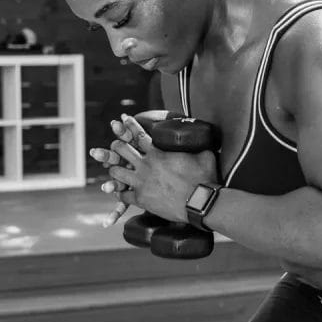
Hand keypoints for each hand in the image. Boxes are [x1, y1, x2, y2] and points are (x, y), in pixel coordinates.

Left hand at [91, 117, 219, 225]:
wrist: (200, 203)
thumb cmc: (205, 178)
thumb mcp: (204, 155)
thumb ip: (199, 145)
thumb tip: (206, 137)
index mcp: (158, 153)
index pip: (138, 135)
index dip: (129, 126)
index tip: (122, 118)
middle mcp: (146, 165)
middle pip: (122, 150)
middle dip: (117, 146)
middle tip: (116, 146)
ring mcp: (141, 183)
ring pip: (117, 172)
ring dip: (115, 170)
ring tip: (115, 170)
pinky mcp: (141, 200)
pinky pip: (123, 195)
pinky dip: (121, 193)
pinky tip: (120, 193)